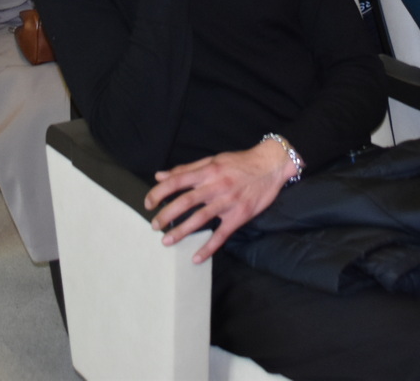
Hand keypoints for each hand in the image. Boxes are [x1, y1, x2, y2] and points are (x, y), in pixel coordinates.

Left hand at [144, 141, 291, 262]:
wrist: (271, 165)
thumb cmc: (240, 162)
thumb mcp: (213, 160)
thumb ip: (186, 169)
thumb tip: (160, 176)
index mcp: (208, 171)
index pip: (177, 181)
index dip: (160, 192)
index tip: (148, 203)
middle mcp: (216, 186)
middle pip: (186, 201)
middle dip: (166, 214)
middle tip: (154, 225)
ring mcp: (228, 202)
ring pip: (201, 219)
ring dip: (181, 231)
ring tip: (167, 241)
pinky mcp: (240, 216)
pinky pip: (222, 234)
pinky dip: (208, 248)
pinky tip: (196, 258)